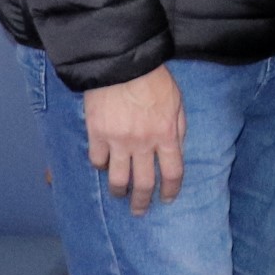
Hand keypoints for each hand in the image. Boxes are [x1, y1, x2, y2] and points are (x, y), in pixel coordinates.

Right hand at [82, 66, 185, 214]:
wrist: (122, 63)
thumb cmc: (153, 78)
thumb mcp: (177, 101)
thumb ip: (177, 128)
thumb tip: (176, 150)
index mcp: (166, 135)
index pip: (173, 172)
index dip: (171, 190)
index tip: (168, 199)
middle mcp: (143, 144)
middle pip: (144, 183)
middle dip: (143, 201)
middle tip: (140, 211)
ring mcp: (118, 141)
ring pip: (118, 179)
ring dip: (119, 192)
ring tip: (119, 195)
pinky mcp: (97, 135)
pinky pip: (97, 161)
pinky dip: (101, 167)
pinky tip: (103, 167)